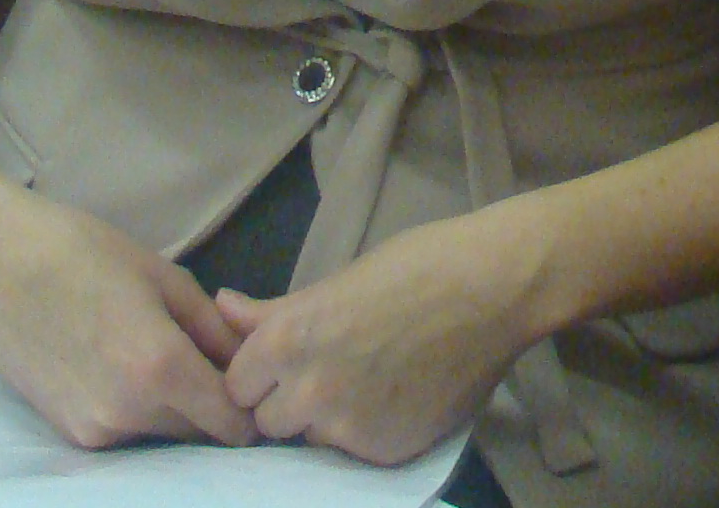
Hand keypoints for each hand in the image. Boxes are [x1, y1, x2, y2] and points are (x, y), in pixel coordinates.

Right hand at [0, 184, 254, 449]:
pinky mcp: (68, 432)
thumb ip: (213, 328)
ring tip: (166, 352)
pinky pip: (126, 429)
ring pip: (161, 433)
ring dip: (177, 408)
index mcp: (160, 370)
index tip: (259, 384)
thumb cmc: (83, 254)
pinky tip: (126, 362)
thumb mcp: (166, 278)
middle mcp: (128, 414)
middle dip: (215, 405)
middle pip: (197, 431)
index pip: (230, 423)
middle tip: (216, 360)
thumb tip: (248, 360)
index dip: (251, 407)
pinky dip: (140, 408)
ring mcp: (93, 430)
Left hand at [219, 211, 535, 464]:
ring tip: (369, 384)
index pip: (235, 385)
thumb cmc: (418, 265)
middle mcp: (306, 390)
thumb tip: (222, 306)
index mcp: (285, 340)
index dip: (259, 374)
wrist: (497, 288)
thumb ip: (274, 311)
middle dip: (288, 402)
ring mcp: (345, 427)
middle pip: (265, 421)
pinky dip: (370, 432)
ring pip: (311, 439)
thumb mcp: (338, 280)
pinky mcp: (384, 452)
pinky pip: (356, 453)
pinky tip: (400, 397)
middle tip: (331, 372)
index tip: (286, 362)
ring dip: (327, 421)